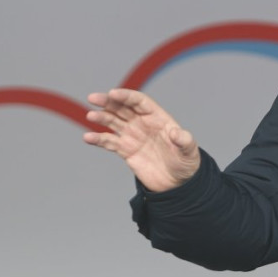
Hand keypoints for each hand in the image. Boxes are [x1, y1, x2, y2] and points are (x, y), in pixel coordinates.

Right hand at [83, 89, 200, 192]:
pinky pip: (109, 142)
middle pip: (122, 108)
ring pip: (113, 122)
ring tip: (90, 115)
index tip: (113, 93)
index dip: (126, 96)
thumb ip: (183, 141)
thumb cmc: (186, 163)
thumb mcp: (189, 151)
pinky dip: (98, 139)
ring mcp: (133, 136)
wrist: (178, 183)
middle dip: (108, 102)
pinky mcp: (126, 151)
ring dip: (101, 118)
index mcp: (158, 118)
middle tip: (92, 98)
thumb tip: (177, 133)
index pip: (139, 102)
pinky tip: (88, 138)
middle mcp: (142, 124)